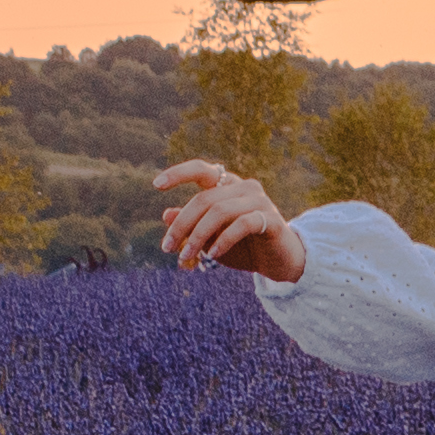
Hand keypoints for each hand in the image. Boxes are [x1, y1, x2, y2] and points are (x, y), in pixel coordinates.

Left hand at [152, 160, 303, 281]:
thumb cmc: (243, 247)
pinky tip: (212, 255)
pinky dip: (223, 240)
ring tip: (185, 256)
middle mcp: (244, 187)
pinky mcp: (271, 219)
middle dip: (181, 224)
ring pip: (220, 210)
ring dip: (198, 236)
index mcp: (228, 186)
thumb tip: (165, 214)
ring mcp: (260, 201)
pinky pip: (242, 224)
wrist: (279, 264)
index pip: (202, 170)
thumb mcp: (211, 238)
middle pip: (204, 198)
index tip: (156, 185)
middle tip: (166, 248)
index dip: (179, 173)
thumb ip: (192, 225)